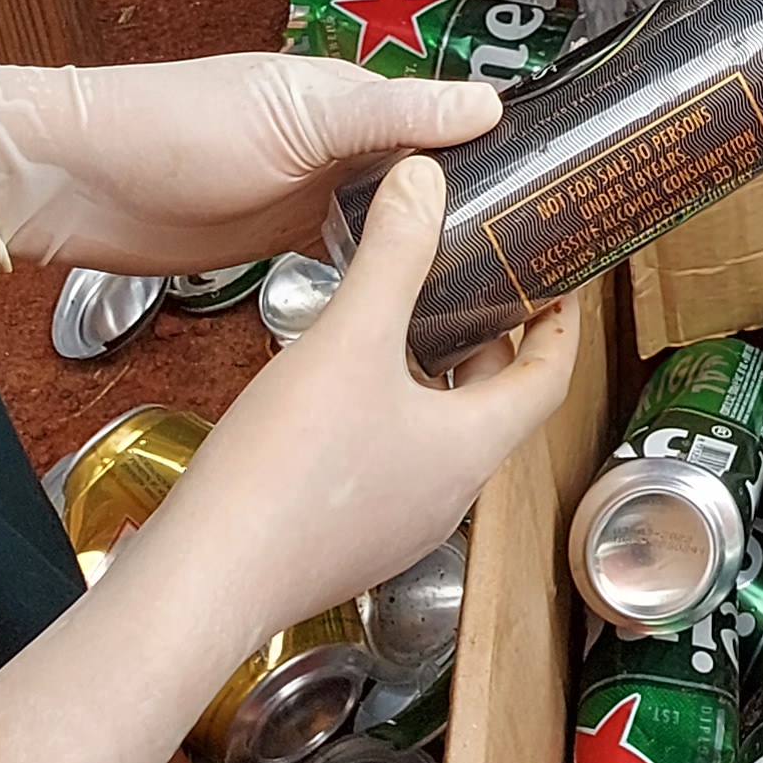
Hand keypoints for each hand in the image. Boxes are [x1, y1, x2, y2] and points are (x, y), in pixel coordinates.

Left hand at [0, 56, 502, 273]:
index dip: (502, 145)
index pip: (448, 116)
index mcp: (352, 96)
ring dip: (434, 244)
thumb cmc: (176, 130)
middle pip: (431, 173)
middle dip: (480, 203)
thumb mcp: (299, 119)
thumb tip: (490, 103)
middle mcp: (342, 141)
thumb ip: (393, 115)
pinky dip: (386, 272)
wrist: (78, 185)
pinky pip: (354, 254)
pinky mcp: (282, 239)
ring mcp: (313, 192)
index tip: (558, 184)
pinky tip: (421, 303)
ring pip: (397, 219)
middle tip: (542, 254)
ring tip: (499, 286)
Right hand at [132, 156, 576, 627]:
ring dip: (428, 376)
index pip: (548, 379)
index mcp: (470, 449)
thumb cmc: (284, 477)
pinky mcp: (341, 539)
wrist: (202, 583)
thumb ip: (393, 254)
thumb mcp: (348, 340)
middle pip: (490, 404)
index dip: (560, 325)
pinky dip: (381, 413)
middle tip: (474, 283)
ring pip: (434, 434)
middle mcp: (444, 494)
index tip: (560, 282)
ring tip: (398, 319)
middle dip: (487, 340)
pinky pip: (385, 464)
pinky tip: (332, 386)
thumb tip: (424, 179)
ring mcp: (393, 525)